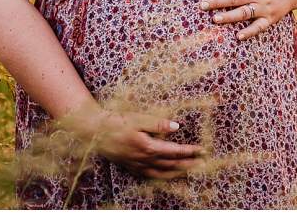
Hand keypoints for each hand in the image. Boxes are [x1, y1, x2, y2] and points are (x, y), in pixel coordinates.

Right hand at [61, 105, 206, 179]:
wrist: (94, 132)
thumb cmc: (116, 122)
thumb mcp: (138, 119)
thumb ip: (158, 124)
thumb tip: (176, 127)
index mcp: (148, 147)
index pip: (174, 151)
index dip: (189, 151)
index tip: (202, 150)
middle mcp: (143, 159)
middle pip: (170, 164)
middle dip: (188, 164)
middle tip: (202, 163)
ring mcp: (136, 165)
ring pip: (161, 173)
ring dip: (176, 173)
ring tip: (189, 172)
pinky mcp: (130, 166)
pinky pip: (149, 176)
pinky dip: (161, 177)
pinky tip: (165, 175)